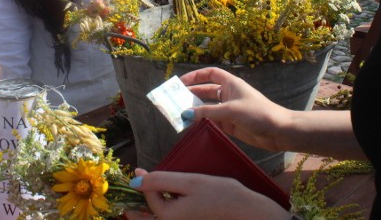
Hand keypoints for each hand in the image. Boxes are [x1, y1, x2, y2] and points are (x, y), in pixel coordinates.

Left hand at [130, 169, 290, 219]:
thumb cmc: (221, 194)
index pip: (147, 196)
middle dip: (138, 201)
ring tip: (151, 186)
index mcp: (168, 217)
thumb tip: (135, 179)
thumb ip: (160, 180)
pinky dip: (163, 204)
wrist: (246, 210)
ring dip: (151, 202)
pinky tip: (168, 194)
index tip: (140, 166)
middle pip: (145, 214)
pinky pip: (168, 214)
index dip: (143, 180)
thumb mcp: (189, 181)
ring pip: (156, 215)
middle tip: (137, 182)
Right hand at [179, 67, 290, 151]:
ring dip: (195, 110)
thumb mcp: (230, 110)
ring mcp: (229, 110)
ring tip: (178, 114)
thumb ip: (207, 112)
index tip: (181, 82)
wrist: (279, 131)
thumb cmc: (258, 113)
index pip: (210, 74)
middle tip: (174, 100)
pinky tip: (192, 126)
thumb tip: (186, 114)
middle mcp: (228, 95)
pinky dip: (202, 122)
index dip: (196, 75)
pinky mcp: (230, 125)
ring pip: (207, 108)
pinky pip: (212, 121)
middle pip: (206, 91)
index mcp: (230, 84)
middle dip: (191, 94)